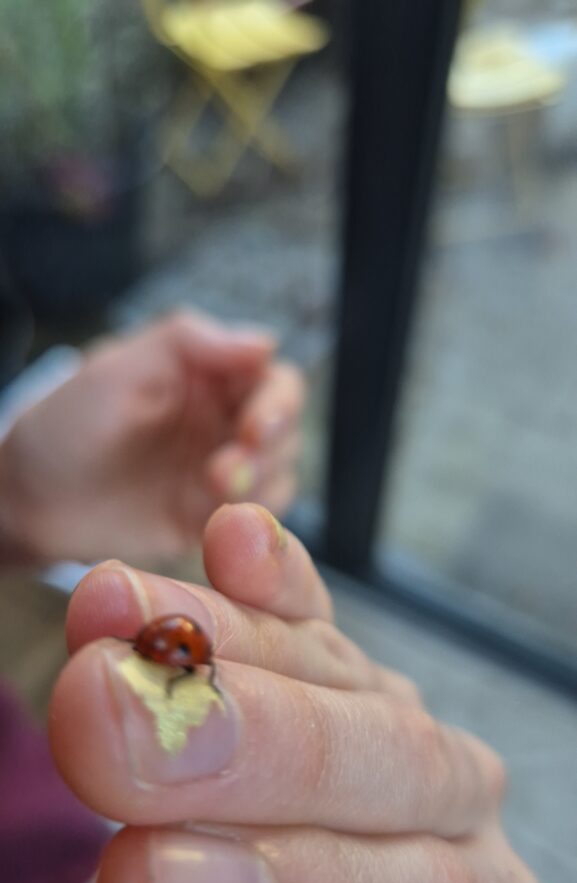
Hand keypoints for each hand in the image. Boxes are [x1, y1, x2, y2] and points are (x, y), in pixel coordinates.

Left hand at [0, 312, 303, 563]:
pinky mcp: (211, 515)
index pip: (271, 377)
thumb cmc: (65, 429)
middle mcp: (220, 419)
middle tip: (227, 470)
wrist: (30, 504)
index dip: (276, 402)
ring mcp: (220, 469)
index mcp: (205, 375)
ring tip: (211, 490)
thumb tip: (265, 340)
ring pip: (279, 473)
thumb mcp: (115, 370)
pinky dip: (250, 517)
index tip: (253, 428)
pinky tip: (215, 518)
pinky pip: (257, 516)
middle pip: (285, 427)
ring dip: (260, 483)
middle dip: (269, 449)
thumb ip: (186, 342)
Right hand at [44, 502, 564, 882]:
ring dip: (212, 647)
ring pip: (328, 674)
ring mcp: (383, 734)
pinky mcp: (318, 667)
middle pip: (381, 770)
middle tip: (108, 731)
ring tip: (109, 631)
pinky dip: (264, 584)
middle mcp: (445, 830)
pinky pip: (299, 616)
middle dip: (246, 750)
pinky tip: (234, 538)